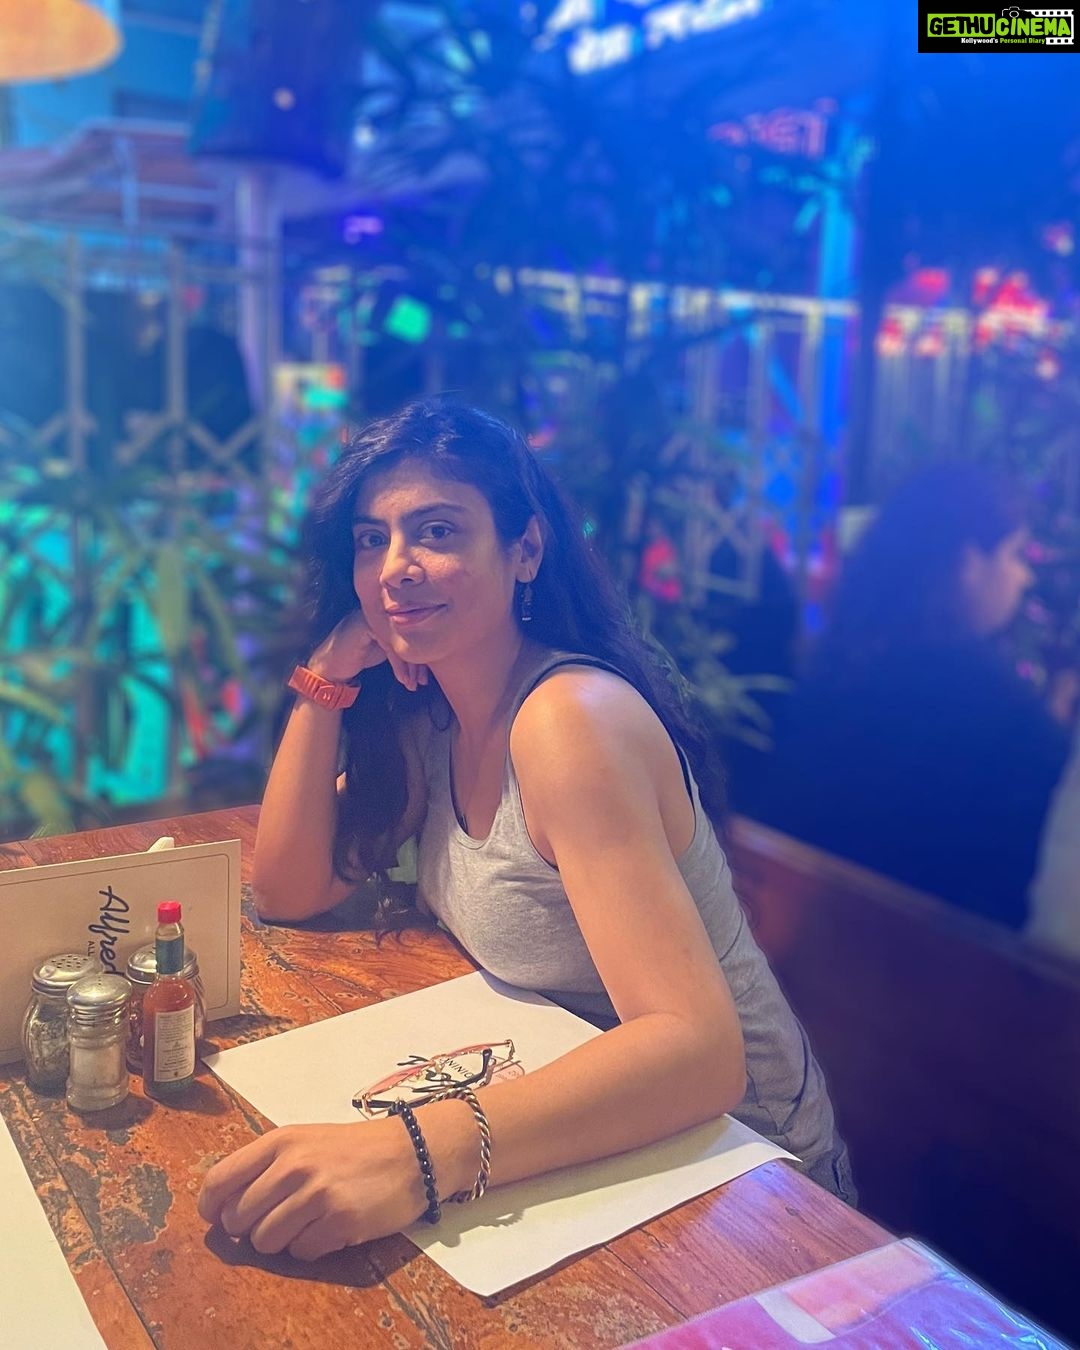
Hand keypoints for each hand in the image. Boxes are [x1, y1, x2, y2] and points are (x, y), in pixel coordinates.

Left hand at [197, 1120, 427, 1260]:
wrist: (413, 1152)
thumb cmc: (355, 1149)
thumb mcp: (306, 1141)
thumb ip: (267, 1167)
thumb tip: (225, 1209)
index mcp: (280, 1142)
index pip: (220, 1179)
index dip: (211, 1206)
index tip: (216, 1217)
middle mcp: (293, 1165)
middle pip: (238, 1218)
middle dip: (251, 1227)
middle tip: (277, 1219)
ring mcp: (316, 1194)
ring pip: (265, 1241)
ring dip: (282, 1240)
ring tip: (308, 1222)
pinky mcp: (339, 1221)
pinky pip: (301, 1253)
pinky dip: (312, 1247)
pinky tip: (331, 1228)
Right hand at [308, 608, 428, 691]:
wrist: (331, 665)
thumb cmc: (360, 657)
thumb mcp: (386, 649)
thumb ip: (403, 645)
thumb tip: (431, 656)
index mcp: (390, 615)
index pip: (413, 634)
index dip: (421, 656)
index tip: (425, 677)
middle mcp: (383, 612)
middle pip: (409, 636)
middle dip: (418, 662)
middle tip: (423, 682)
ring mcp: (373, 616)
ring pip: (401, 641)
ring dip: (409, 666)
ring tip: (413, 684)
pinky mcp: (366, 626)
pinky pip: (389, 646)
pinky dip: (398, 664)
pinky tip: (402, 679)